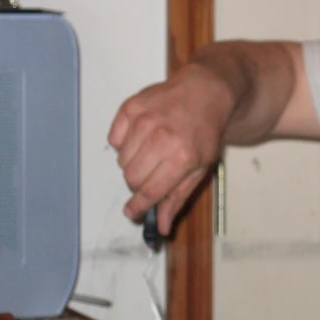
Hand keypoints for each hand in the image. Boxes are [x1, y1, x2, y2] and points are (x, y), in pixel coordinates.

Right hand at [108, 64, 234, 233]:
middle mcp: (161, 138)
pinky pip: (114, 139)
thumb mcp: (200, 168)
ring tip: (152, 152)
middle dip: (138, 184)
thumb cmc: (205, 132)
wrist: (204, 93)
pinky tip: (143, 136)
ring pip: (121, 160)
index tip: (133, 212)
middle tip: (151, 175)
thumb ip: (178, 198)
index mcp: (182, 157)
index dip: (139, 206)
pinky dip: (124, 143)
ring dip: (132, 163)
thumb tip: (161, 227)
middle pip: (131, 178)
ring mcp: (144, 120)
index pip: (150, 191)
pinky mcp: (131, 107)